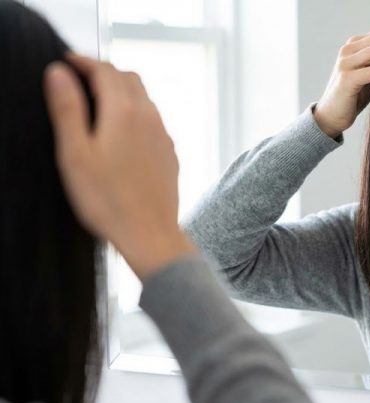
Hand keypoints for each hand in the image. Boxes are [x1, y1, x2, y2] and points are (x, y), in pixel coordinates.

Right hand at [44, 53, 195, 279]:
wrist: (150, 234)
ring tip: (97, 101)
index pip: (105, 70)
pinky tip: (121, 132)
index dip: (83, 61)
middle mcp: (150, 118)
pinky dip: (135, 113)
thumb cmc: (107, 199)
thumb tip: (59, 73)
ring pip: (144, 99)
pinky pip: (153, 121)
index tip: (65, 60)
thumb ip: (67, 109)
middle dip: (104, 72)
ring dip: (121, 91)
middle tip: (79, 77)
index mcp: (124, 112)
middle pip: (129, 79)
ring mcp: (164, 136)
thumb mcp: (74, 153)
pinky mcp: (170, 153)